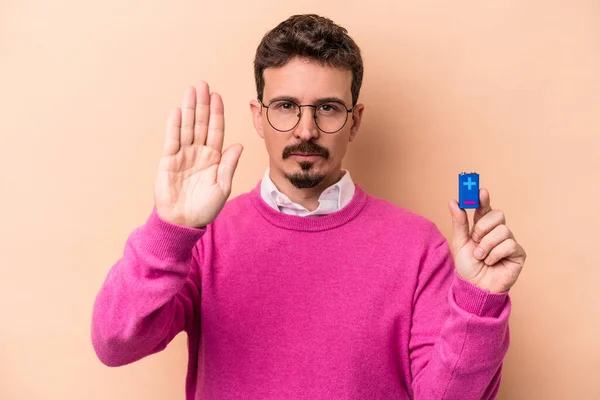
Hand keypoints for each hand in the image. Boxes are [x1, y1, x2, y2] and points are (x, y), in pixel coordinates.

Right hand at [154, 82, 242, 227]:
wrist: (183, 221)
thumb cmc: (204, 208)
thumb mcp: (222, 186)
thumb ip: (228, 165)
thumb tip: (239, 145)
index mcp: (214, 158)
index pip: (215, 130)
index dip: (216, 113)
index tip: (217, 96)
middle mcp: (199, 153)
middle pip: (200, 123)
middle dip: (202, 104)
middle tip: (203, 84)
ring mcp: (183, 155)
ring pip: (186, 127)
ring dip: (188, 109)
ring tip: (190, 91)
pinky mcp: (168, 161)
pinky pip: (172, 140)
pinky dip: (173, 125)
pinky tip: (176, 111)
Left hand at [448, 189, 526, 292]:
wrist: (474, 288)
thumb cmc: (468, 267)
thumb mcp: (459, 243)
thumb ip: (459, 222)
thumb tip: (453, 201)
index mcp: (483, 227)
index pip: (485, 208)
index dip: (483, 199)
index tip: (480, 191)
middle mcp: (497, 232)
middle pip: (497, 215)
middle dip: (482, 228)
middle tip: (475, 240)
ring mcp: (509, 242)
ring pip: (502, 230)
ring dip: (486, 245)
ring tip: (482, 257)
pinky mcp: (518, 253)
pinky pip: (509, 244)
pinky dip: (495, 254)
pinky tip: (492, 262)